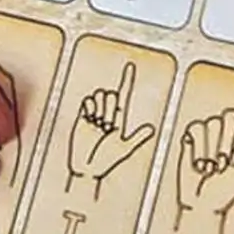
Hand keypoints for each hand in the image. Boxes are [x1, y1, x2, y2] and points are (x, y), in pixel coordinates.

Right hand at [67, 61, 155, 199]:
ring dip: (100, 107)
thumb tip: (152, 129)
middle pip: (112, 94)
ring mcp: (95, 114)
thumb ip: (138, 138)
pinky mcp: (82, 116)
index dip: (127, 80)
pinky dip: (89, 106)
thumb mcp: (124, 149)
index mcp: (120, 118)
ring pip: (100, 95)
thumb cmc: (106, 161)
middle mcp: (108, 113)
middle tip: (107, 124)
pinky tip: (89, 117)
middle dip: (110, 107)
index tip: (130, 66)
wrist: (86, 168)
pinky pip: (87, 101)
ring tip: (98, 123)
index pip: (125, 95)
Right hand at [175, 105, 233, 233]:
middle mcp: (228, 127)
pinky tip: (199, 164)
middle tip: (225, 164)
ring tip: (212, 168)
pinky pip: (197, 127)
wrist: (204, 204)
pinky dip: (198, 150)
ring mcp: (210, 129)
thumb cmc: (231, 188)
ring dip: (212, 151)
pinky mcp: (191, 134)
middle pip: (231, 115)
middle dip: (227, 144)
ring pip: (213, 122)